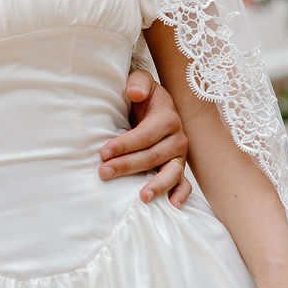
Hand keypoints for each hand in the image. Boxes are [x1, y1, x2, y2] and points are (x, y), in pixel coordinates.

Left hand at [100, 72, 189, 206]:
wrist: (155, 106)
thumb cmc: (142, 96)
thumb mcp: (140, 82)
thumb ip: (138, 83)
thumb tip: (134, 93)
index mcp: (167, 117)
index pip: (146, 135)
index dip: (125, 145)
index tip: (103, 153)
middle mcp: (178, 138)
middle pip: (153, 156)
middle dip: (128, 166)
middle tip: (104, 173)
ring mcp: (180, 155)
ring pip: (171, 172)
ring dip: (157, 185)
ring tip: (142, 198)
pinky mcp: (178, 167)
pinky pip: (184, 183)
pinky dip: (181, 194)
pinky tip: (172, 206)